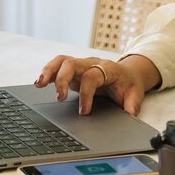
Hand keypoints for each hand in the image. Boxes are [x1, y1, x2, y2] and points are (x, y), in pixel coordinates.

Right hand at [34, 53, 159, 115]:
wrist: (128, 74)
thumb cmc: (129, 84)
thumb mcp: (136, 93)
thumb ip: (133, 103)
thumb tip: (131, 114)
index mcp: (107, 68)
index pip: (92, 76)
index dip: (87, 93)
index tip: (84, 112)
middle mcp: (92, 63)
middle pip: (73, 63)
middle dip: (63, 79)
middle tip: (59, 98)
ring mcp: (82, 66)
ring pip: (62, 61)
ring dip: (49, 71)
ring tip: (39, 84)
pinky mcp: (74, 71)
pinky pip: (58, 66)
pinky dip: (48, 72)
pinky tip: (39, 83)